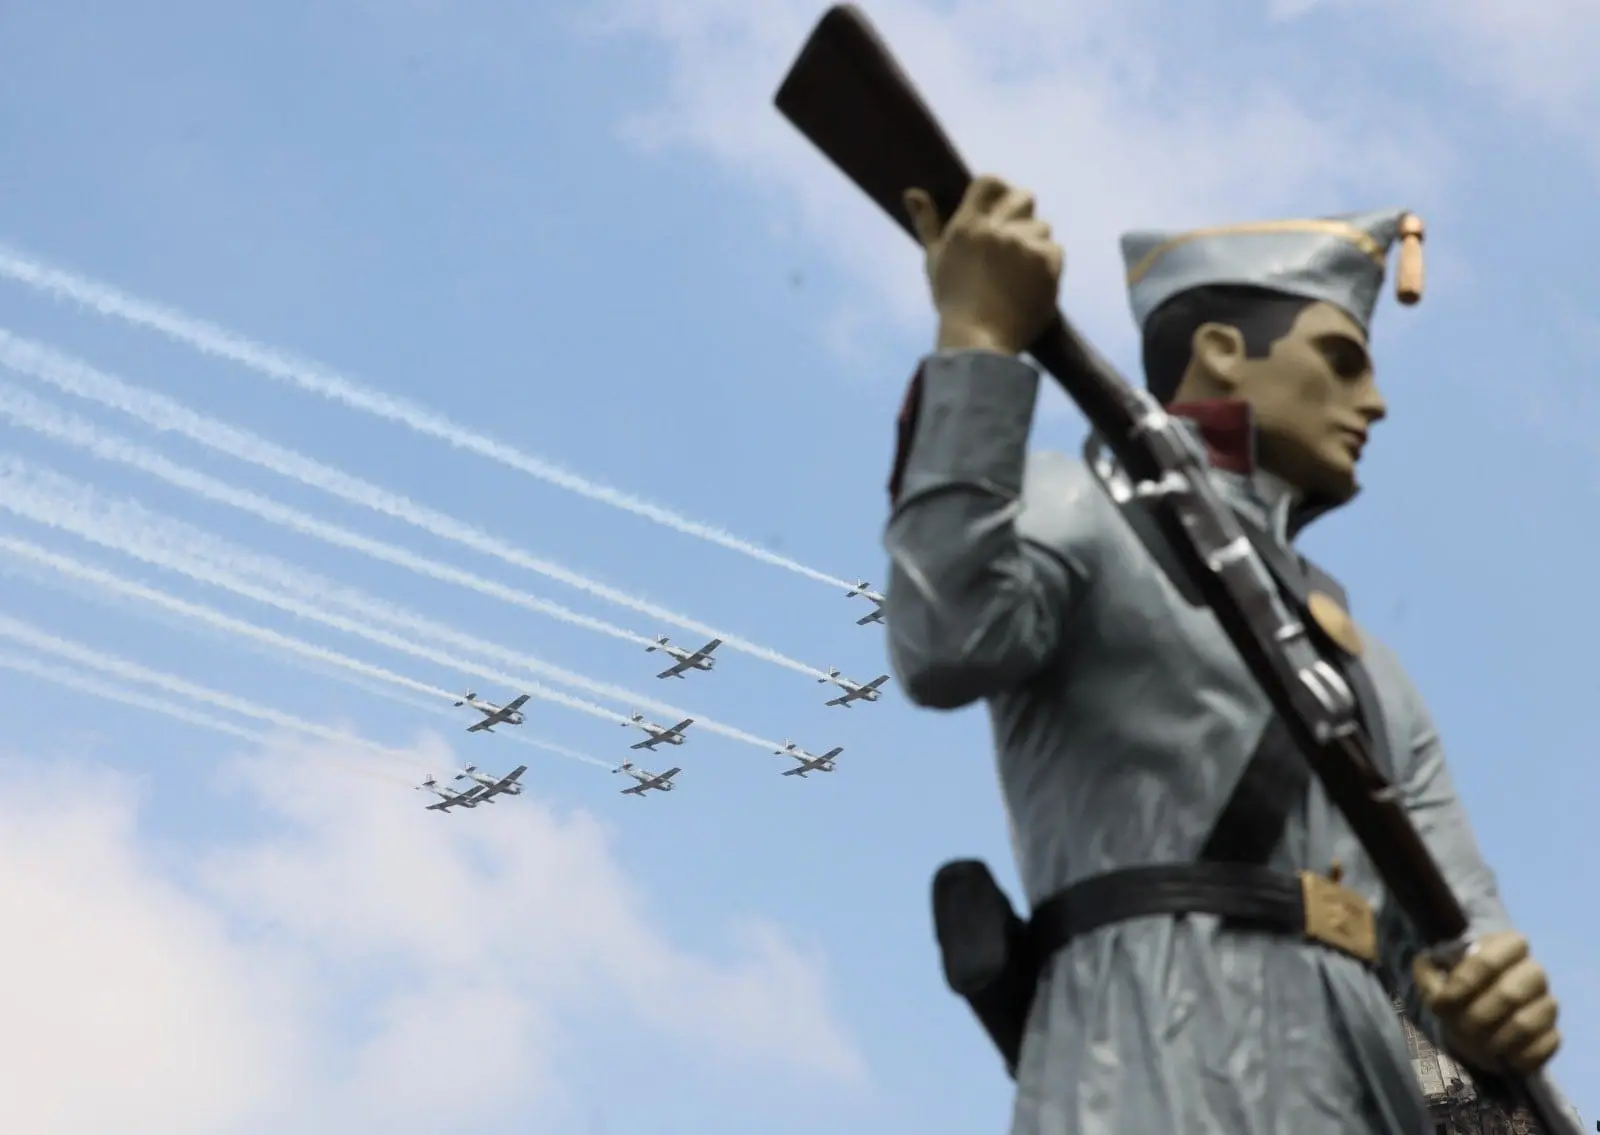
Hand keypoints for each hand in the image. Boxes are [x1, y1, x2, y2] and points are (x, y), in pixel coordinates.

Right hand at [903, 175, 1062, 355]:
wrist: (979, 341)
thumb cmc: (953, 303)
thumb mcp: (934, 261)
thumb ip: (927, 224)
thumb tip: (912, 192)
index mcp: (967, 226)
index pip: (990, 182)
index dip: (1001, 189)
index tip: (1003, 206)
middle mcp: (995, 230)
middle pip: (1024, 198)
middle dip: (1023, 215)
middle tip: (1015, 242)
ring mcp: (1022, 245)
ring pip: (1042, 227)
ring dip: (1035, 245)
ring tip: (1019, 274)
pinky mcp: (1045, 263)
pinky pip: (1055, 250)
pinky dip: (1047, 265)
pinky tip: (1031, 284)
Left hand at [1412, 930, 1560, 1074]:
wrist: (1476, 1024)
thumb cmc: (1455, 994)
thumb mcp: (1433, 977)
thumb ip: (1427, 967)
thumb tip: (1428, 961)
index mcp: (1503, 946)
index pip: (1489, 959)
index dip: (1464, 982)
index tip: (1445, 1002)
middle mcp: (1532, 970)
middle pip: (1509, 994)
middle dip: (1476, 1017)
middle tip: (1459, 1029)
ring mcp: (1547, 1003)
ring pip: (1524, 1025)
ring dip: (1493, 1041)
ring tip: (1476, 1046)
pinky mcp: (1554, 1034)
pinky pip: (1540, 1049)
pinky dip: (1514, 1058)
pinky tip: (1499, 1057)